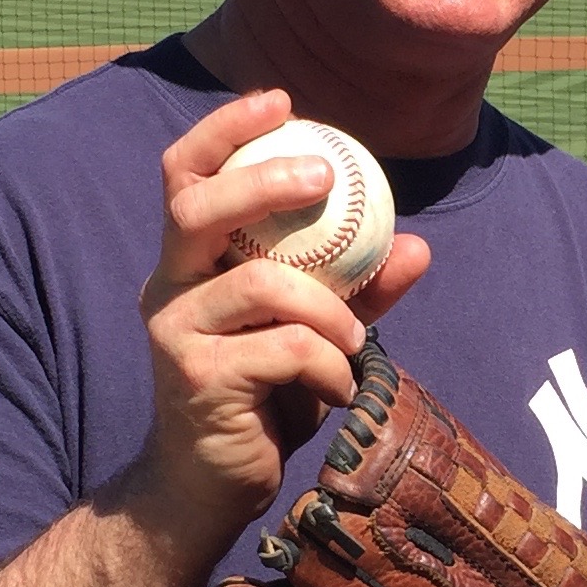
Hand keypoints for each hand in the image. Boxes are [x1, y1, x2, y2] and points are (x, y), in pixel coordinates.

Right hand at [128, 91, 430, 557]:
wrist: (211, 487)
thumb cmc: (265, 397)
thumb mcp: (316, 335)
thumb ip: (360, 291)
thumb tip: (419, 245)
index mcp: (190, 263)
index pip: (185, 176)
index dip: (224, 130)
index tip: (279, 100)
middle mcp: (167, 287)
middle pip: (198, 208)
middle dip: (264, 181)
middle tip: (325, 176)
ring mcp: (173, 333)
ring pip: (259, 284)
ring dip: (328, 308)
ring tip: (353, 342)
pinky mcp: (194, 380)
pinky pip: (282, 350)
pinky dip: (326, 365)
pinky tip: (337, 388)